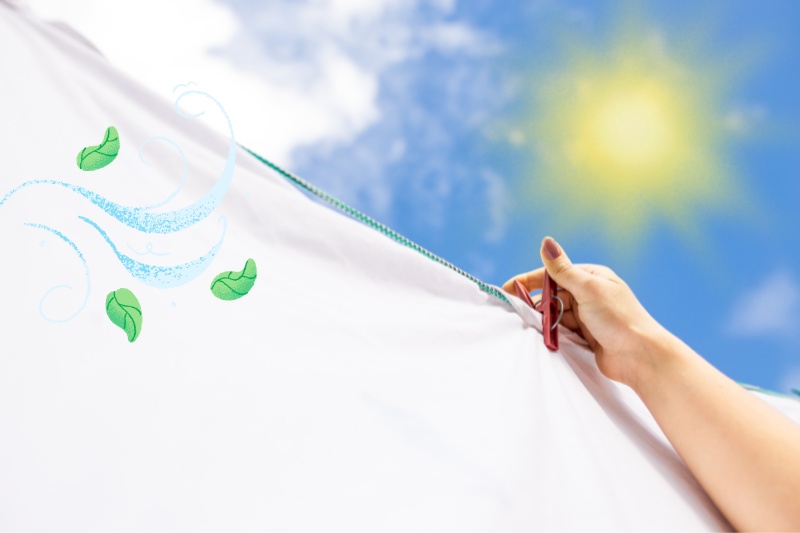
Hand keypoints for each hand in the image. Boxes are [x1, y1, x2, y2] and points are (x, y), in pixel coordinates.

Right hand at [503, 237, 667, 388]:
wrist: (641, 357)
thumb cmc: (618, 319)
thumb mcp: (588, 289)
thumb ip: (563, 269)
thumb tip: (546, 242)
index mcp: (592, 277)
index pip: (554, 274)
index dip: (529, 281)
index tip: (508, 289)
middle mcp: (590, 294)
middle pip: (553, 295)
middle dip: (536, 303)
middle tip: (515, 311)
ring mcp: (589, 316)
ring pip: (556, 314)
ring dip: (544, 320)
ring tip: (529, 326)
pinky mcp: (587, 336)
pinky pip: (563, 331)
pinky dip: (553, 333)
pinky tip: (544, 337)